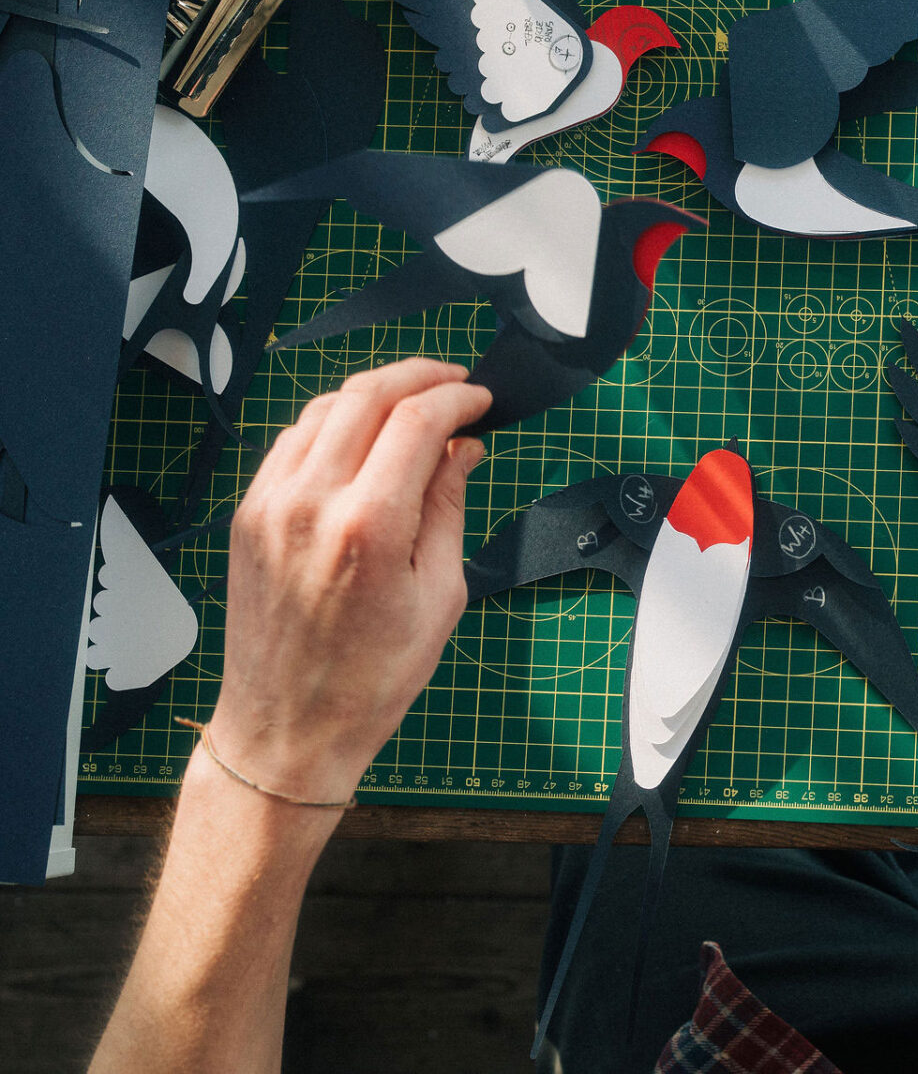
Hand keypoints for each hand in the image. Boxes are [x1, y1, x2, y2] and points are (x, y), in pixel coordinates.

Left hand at [208, 358, 490, 804]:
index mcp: (368, 529)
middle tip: (453, 383)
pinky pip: (291, 442)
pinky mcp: (248, 516)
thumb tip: (462, 450)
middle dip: (418, 377)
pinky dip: (333, 424)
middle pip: (366, 395)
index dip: (457, 399)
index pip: (417, 421)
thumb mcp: (439, 597)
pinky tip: (363, 439)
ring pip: (324, 408)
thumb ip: (447, 509)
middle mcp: (311, 505)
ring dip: (374, 393)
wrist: (288, 729)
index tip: (481, 401)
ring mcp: (270, 506)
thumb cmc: (370, 680)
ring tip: (412, 406)